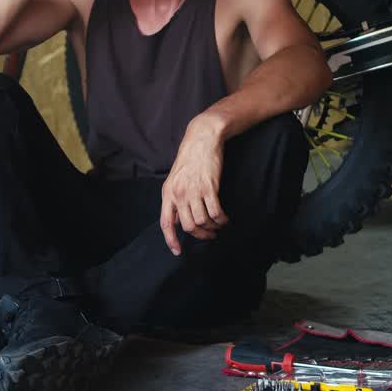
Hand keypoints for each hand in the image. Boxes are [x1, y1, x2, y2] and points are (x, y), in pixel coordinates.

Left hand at [159, 116, 228, 255]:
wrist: (202, 139)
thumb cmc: (190, 158)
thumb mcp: (175, 179)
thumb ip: (175, 198)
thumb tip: (178, 219)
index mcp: (168, 193)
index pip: (166, 223)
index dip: (171, 239)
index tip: (178, 251)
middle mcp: (179, 194)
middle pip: (188, 226)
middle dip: (200, 235)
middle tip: (209, 234)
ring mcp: (194, 191)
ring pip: (203, 221)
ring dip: (213, 227)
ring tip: (219, 225)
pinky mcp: (210, 187)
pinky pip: (215, 212)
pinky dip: (222, 219)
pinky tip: (225, 219)